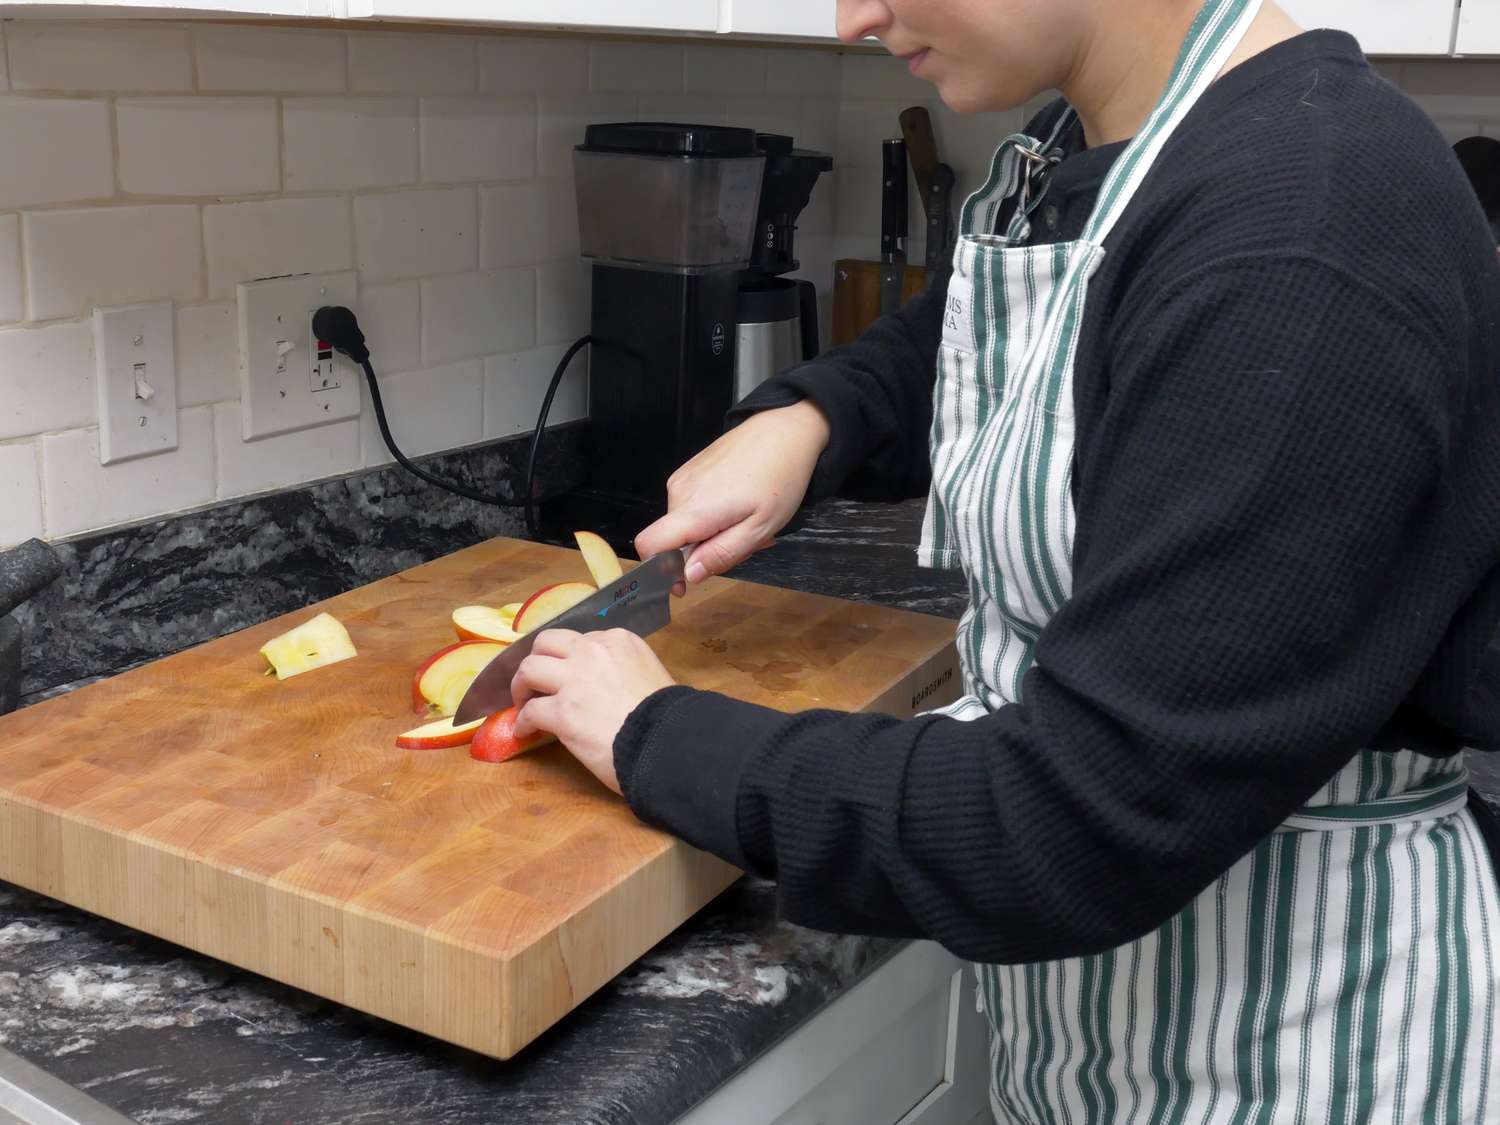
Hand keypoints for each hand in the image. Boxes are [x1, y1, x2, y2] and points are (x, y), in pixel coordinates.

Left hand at [509, 628, 675, 793]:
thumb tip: (603, 686)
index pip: (579, 640)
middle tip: (535, 683)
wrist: (669, 741)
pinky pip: (529, 712)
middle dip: (537, 661)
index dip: (568, 659)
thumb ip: (622, 668)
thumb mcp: (649, 672)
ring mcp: (574, 680)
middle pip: (546, 643)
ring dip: (521, 687)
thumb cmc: (668, 714)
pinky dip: (523, 722)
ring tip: (523, 704)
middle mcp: (592, 651)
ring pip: (529, 669)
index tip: (566, 676)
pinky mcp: (562, 712)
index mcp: (617, 640)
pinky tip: (527, 732)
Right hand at [635, 400, 829, 591]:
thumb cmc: (780, 477)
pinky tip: (741, 505)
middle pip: (674, 540)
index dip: (662, 571)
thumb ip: (721, 555)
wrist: (785, 429)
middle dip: (705, 552)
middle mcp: (679, 492)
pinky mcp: (691, 470)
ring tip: (749, 521)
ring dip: (714, 533)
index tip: (686, 581)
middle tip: (747, 543)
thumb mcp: (759, 528)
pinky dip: (714, 515)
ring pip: (686, 524)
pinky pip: (693, 505)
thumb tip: (688, 575)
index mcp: (694, 509)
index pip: (649, 546)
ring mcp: (684, 478)